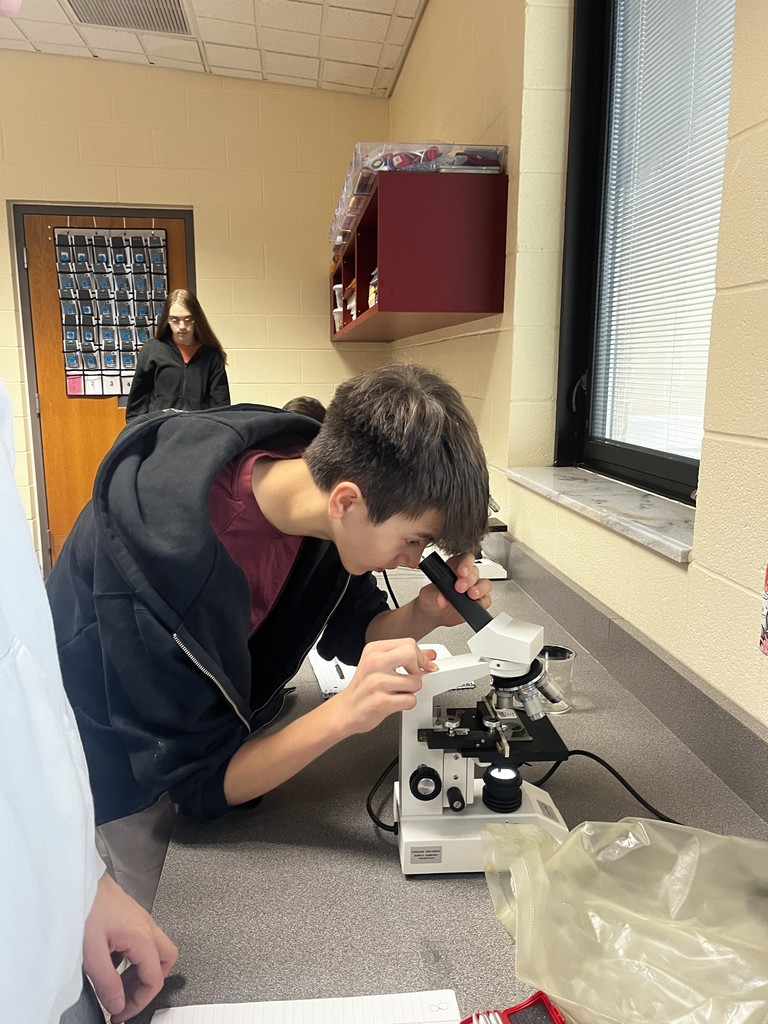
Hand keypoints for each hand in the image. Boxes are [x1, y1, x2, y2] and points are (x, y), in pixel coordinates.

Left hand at [82, 872, 177, 1022]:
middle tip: (127, 998)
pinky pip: (141, 942)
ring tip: (116, 984)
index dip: (139, 1002)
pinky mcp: (131, 916)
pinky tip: (110, 962)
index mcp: (141, 936)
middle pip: (165, 961)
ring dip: (139, 971)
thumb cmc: (85, 907)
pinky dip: (131, 958)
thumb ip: (107, 982)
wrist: (76, 880)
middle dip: (149, 984)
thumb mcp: (91, 952)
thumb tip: (119, 1003)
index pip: (154, 978)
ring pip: (155, 951)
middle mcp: (146, 926)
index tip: (121, 1013)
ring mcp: (140, 919)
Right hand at [333, 638, 437, 733]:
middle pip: (412, 655)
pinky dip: (407, 703)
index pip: (408, 643)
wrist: (346, 710)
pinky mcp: (381, 701)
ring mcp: (377, 682)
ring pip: (416, 682)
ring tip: (398, 691)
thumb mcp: (379, 665)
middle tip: (411, 677)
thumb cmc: (363, 688)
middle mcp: (374, 663)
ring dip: (411, 690)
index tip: (424, 665)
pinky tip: (395, 701)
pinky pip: (411, 700)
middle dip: (418, 669)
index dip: (421, 656)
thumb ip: (404, 657)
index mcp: (374, 650)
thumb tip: (430, 654)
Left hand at [417, 552, 492, 626]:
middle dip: (469, 579)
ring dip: (480, 589)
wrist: (433, 615)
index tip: (462, 571)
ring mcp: (473, 588)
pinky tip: (477, 604)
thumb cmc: (431, 600)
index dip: (465, 563)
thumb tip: (440, 598)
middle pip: (474, 571)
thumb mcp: (426, 596)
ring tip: (472, 596)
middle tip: (460, 588)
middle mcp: (465, 577)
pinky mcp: (478, 601)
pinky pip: (487, 599)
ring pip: (484, 583)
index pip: (463, 559)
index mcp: (452, 568)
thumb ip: (432, 595)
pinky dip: (483, 601)